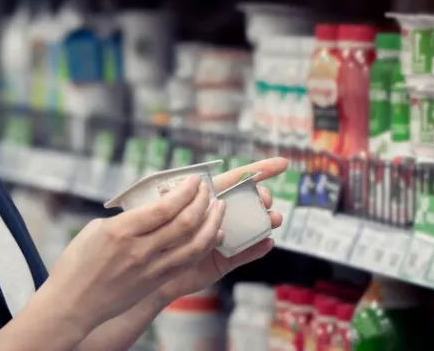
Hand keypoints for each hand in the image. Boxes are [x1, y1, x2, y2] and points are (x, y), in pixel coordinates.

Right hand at [41, 176, 226, 332]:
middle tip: (208, 190)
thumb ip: (127, 218)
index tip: (195, 180)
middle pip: (184, 223)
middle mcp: (139, 250)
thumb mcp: (96, 229)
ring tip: (218, 208)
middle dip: (202, 202)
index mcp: (120, 231)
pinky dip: (204, 245)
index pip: (164, 208)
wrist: (73, 303)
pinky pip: (187, 261)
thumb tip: (150, 209)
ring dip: (211, 224)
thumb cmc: (77, 263)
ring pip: (193, 244)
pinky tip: (212, 234)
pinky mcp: (155, 282)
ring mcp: (150, 268)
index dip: (185, 192)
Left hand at [154, 157, 288, 302]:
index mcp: (208, 198)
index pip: (236, 179)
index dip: (259, 170)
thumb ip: (177, 199)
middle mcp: (220, 216)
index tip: (283, 164)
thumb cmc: (155, 235)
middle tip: (266, 199)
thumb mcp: (164, 212)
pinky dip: (257, 249)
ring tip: (273, 220)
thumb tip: (185, 185)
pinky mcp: (224, 260)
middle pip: (248, 201)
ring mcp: (225, 238)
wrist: (151, 271)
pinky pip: (244, 254)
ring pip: (251, 227)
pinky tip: (267, 243)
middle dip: (262, 196)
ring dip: (265, 222)